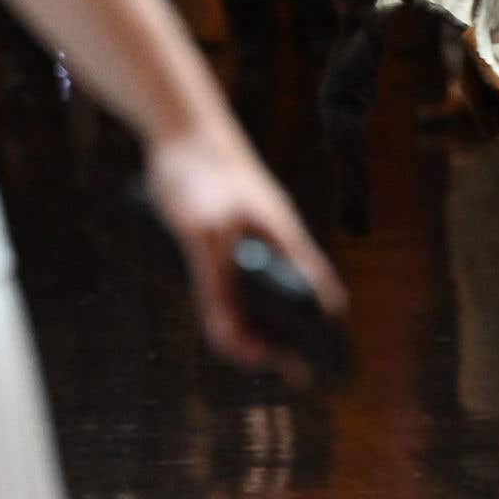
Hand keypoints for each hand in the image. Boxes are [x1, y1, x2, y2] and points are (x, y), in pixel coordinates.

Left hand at [144, 125, 343, 380]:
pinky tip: (217, 313)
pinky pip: (233, 275)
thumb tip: (226, 338)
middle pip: (288, 299)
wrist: (180, 129)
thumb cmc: (202, 176)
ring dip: (252, 319)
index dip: (318, 334)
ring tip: (242, 348)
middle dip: (281, 335)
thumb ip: (215, 287)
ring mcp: (249, 236)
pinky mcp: (222, 232)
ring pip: (258, 289)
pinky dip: (230, 299)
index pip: (316, 296)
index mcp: (283, 242)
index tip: (306, 368)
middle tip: (267, 367)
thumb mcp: (205, 237)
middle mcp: (272, 241)